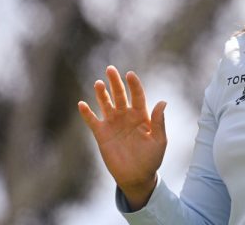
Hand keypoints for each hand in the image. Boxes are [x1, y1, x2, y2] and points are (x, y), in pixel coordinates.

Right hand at [77, 66, 166, 209]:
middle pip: (120, 95)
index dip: (134, 85)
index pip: (137, 96)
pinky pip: (92, 121)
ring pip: (106, 104)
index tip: (130, 74)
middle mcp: (126, 116)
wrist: (137, 176)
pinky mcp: (102, 135)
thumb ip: (159, 122)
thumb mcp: (159, 140)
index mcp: (142, 116)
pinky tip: (81, 104)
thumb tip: (162, 102)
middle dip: (115, 82)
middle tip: (110, 69)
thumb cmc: (151, 159)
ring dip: (102, 94)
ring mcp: (113, 124)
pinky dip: (87, 113)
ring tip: (98, 83)